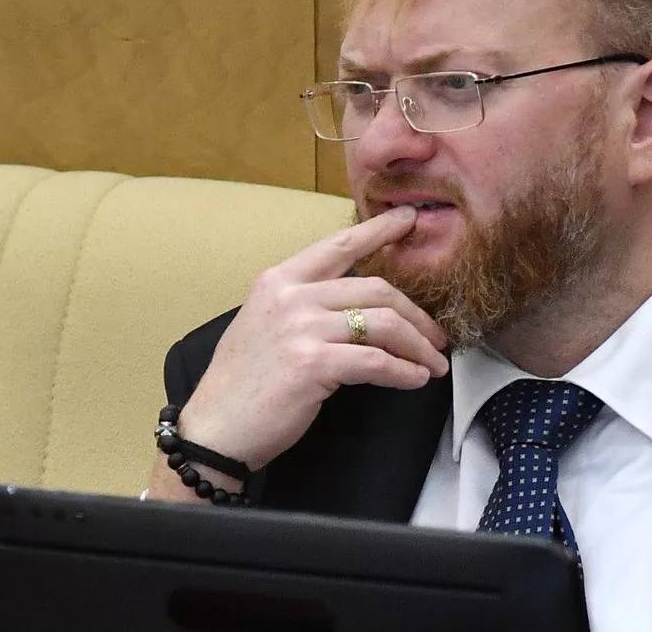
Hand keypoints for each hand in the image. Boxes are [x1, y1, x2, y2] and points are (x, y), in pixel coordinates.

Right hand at [178, 205, 448, 470]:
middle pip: (376, 288)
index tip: (410, 220)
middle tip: (437, 337)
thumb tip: (358, 305)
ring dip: (418, 346)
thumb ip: (306, 305)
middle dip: (416, 314)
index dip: (379, 231)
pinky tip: (415, 379)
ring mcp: (300, 328)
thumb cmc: (244, 385)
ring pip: (383, 324)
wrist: (214, 431)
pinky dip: (403, 371)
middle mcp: (290, 296)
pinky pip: (375, 361)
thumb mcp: (267, 326)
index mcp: (279, 280)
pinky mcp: (312, 363)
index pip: (339, 245)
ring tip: (433, 364)